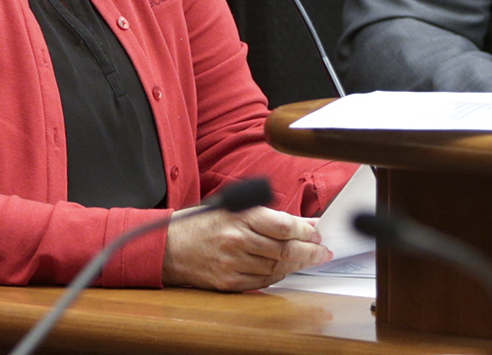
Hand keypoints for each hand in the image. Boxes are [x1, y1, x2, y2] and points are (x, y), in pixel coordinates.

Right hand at [163, 204, 330, 290]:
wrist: (169, 246)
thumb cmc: (202, 223)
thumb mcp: (234, 207)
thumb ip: (269, 215)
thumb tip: (301, 222)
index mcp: (240, 217)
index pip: (284, 226)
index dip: (305, 231)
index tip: (317, 233)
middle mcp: (237, 241)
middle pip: (284, 250)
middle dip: (309, 252)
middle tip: (322, 252)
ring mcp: (232, 264)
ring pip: (276, 268)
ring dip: (297, 265)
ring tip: (307, 259)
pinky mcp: (228, 282)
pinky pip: (262, 282)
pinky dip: (278, 276)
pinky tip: (285, 269)